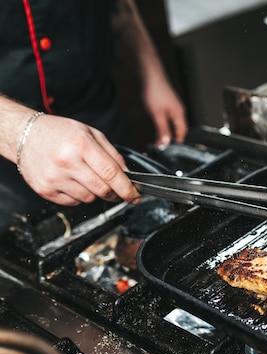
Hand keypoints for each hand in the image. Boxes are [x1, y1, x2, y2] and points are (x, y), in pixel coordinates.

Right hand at [18, 114, 140, 205]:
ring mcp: (54, 178)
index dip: (127, 188)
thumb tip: (129, 176)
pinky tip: (72, 181)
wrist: (25, 135)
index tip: (136, 195)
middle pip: (103, 190)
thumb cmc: (59, 133)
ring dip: (95, 193)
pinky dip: (79, 196)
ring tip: (86, 177)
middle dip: (116, 194)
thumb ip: (113, 155)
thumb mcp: (91, 134)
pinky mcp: (45, 190)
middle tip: (118, 190)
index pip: (111, 173)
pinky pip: (73, 202)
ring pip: (89, 198)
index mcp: (81, 145)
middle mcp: (66, 162)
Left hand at [142, 74, 186, 146]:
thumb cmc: (155, 90)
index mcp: (179, 114)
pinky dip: (166, 124)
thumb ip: (162, 129)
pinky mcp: (168, 103)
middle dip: (172, 138)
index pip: (182, 133)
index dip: (177, 142)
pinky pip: (170, 118)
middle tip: (163, 145)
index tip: (170, 149)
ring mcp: (174, 106)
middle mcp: (179, 110)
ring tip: (160, 138)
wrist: (151, 75)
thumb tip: (165, 141)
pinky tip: (160, 126)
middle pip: (179, 129)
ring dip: (168, 131)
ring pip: (174, 123)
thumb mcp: (157, 114)